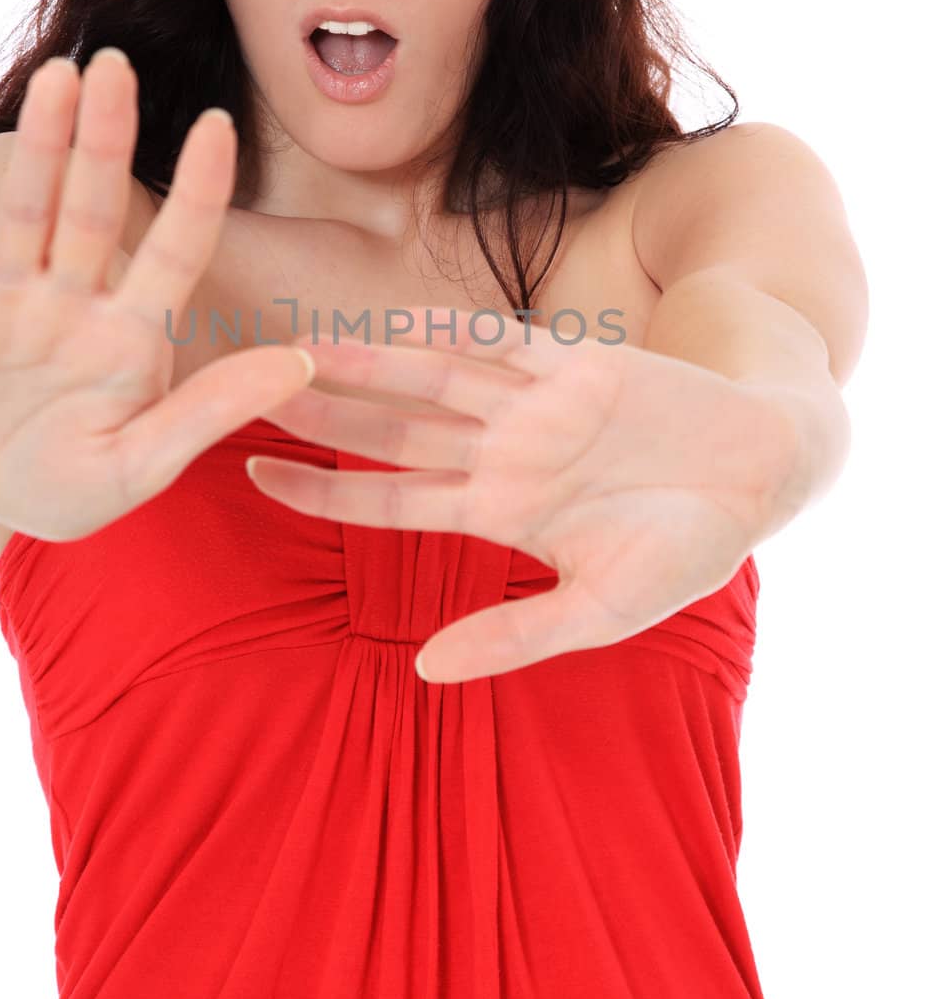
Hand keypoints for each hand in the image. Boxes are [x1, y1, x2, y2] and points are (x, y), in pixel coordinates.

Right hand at [0, 48, 314, 541]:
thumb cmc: (69, 490)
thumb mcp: (140, 464)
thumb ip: (209, 410)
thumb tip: (298, 364)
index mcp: (131, 334)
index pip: (175, 249)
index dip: (196, 189)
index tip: (220, 125)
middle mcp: (73, 301)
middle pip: (94, 208)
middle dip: (106, 139)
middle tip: (118, 64)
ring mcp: (8, 302)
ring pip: (28, 210)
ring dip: (41, 146)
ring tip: (58, 77)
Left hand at [243, 307, 798, 682]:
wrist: (760, 475)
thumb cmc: (684, 550)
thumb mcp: (598, 611)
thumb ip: (513, 634)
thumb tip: (423, 672)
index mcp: (498, 511)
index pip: (388, 499)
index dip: (320, 489)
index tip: (251, 473)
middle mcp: (502, 452)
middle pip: (389, 430)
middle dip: (319, 414)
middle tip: (239, 392)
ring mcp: (533, 405)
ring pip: (429, 380)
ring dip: (365, 365)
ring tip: (297, 350)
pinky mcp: (576, 364)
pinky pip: (501, 344)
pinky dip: (452, 334)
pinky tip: (395, 325)